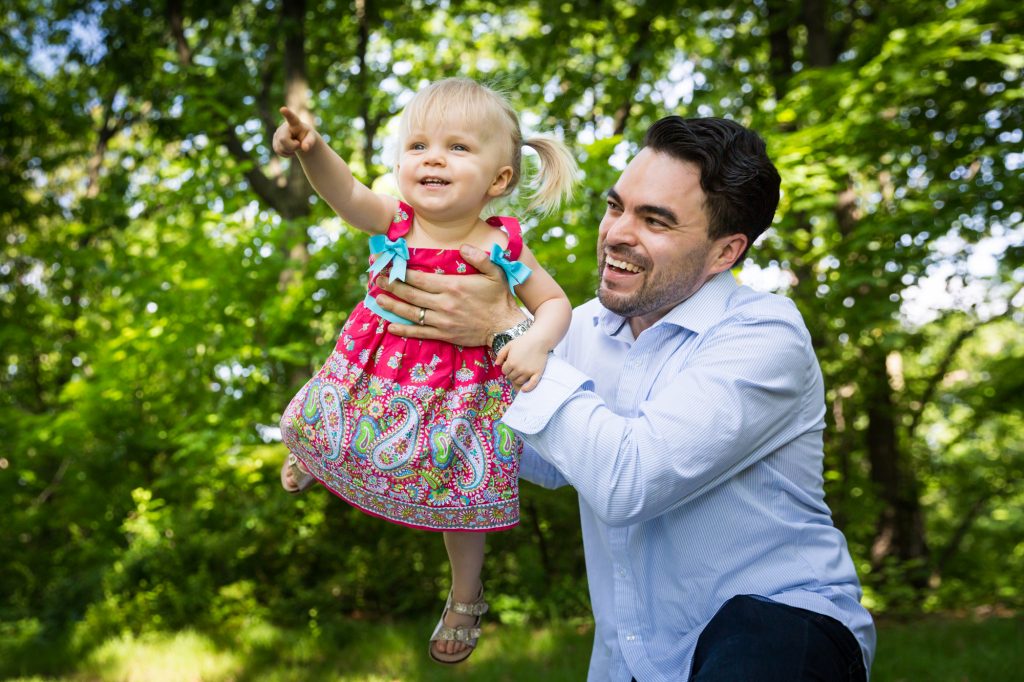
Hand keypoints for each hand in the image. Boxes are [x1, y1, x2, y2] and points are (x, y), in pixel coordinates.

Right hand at [273, 106, 316, 156]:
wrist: (301, 140)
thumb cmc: (307, 137)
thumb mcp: (312, 139)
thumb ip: (310, 143)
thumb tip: (305, 148)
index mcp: (295, 123)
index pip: (291, 118)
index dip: (287, 113)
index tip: (283, 109)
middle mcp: (284, 126)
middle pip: (283, 140)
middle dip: (292, 146)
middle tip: (298, 144)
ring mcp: (277, 133)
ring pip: (280, 147)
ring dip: (289, 150)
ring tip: (295, 145)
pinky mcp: (274, 140)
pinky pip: (278, 151)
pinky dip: (286, 153)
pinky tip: (290, 149)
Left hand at [375, 244, 523, 346]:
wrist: (504, 326)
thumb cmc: (499, 297)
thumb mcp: (495, 272)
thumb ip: (479, 257)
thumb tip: (463, 247)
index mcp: (453, 286)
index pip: (420, 279)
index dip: (402, 273)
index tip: (390, 267)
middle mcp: (444, 304)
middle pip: (411, 294)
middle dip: (392, 286)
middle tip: (378, 280)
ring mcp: (442, 321)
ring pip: (412, 313)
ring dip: (393, 306)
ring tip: (378, 300)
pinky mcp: (444, 334)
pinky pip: (420, 332)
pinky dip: (404, 330)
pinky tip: (391, 326)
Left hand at [495, 334, 548, 391]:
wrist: (538, 340)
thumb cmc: (523, 341)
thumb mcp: (509, 345)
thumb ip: (501, 354)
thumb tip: (496, 364)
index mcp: (511, 362)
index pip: (504, 371)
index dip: (506, 368)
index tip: (510, 364)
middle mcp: (519, 369)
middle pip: (511, 377)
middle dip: (511, 373)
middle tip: (515, 367)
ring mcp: (528, 372)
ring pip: (519, 381)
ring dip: (517, 378)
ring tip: (520, 372)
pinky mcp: (537, 373)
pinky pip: (531, 385)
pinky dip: (527, 388)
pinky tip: (524, 389)